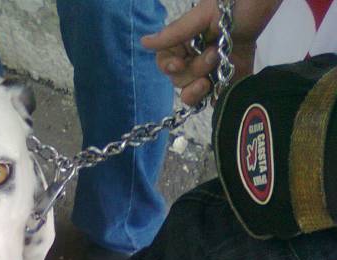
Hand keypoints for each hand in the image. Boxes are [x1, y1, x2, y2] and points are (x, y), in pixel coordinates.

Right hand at [141, 0, 282, 104]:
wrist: (266, 3)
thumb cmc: (236, 3)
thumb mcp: (202, 15)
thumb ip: (174, 34)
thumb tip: (143, 42)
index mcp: (184, 42)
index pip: (165, 63)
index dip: (168, 67)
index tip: (179, 63)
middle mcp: (194, 58)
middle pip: (179, 80)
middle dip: (194, 70)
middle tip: (213, 53)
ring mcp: (212, 71)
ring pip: (192, 93)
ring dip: (199, 88)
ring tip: (215, 73)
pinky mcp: (230, 79)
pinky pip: (216, 98)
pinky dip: (216, 98)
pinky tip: (221, 92)